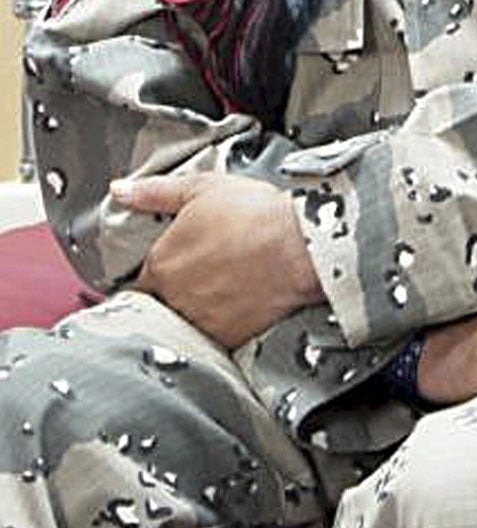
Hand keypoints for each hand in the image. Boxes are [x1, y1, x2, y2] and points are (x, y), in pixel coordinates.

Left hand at [113, 171, 322, 348]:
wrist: (303, 246)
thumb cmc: (259, 215)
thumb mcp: (205, 188)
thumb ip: (156, 192)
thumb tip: (121, 190)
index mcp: (161, 261)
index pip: (143, 278)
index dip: (162, 272)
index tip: (182, 265)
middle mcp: (172, 295)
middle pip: (161, 303)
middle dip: (178, 293)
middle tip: (207, 278)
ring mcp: (198, 319)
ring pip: (184, 322)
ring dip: (196, 312)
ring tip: (224, 294)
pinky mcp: (225, 338)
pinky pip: (211, 339)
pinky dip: (220, 327)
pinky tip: (238, 309)